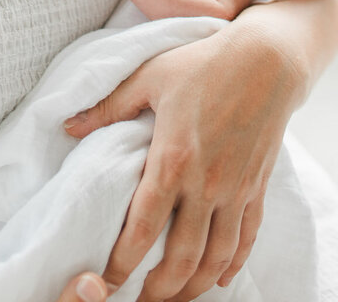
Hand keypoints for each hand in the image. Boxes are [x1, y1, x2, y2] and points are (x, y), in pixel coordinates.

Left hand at [64, 26, 298, 301]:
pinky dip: (233, 265)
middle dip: (158, 292)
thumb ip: (109, 105)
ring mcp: (236, 190)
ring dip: (194, 288)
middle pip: (182, 260)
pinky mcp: (258, 187)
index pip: (142, 230)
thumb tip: (69, 125)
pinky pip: (247, 239)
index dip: (121, 264)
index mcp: (173, 159)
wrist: (269, 59)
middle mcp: (207, 184)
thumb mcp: (151, 76)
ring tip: (172, 299)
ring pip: (216, 260)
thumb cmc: (205, 63)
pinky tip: (220, 279)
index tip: (105, 281)